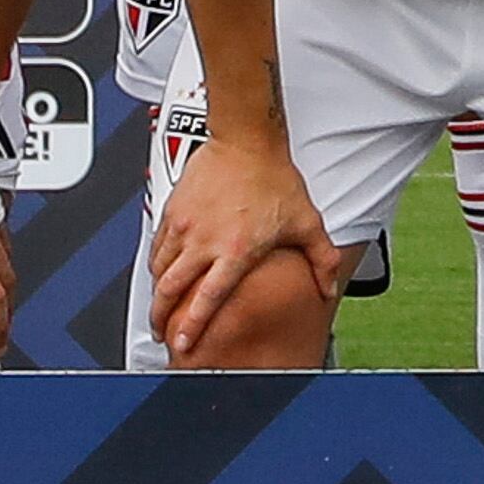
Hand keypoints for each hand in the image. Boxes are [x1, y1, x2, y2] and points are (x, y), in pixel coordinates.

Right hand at [149, 131, 339, 359]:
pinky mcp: (172, 211)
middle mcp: (205, 241)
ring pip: (159, 270)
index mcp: (236, 249)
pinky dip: (156, 266)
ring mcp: (184, 226)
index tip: (183, 343)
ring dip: (157, 294)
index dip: (191, 325)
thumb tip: (327, 288)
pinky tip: (162, 274)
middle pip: (170, 290)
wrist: (246, 140)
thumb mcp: (306, 221)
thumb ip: (321, 259)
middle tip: (163, 334)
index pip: (207, 298)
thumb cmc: (273, 177)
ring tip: (160, 309)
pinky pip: (156, 247)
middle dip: (161, 318)